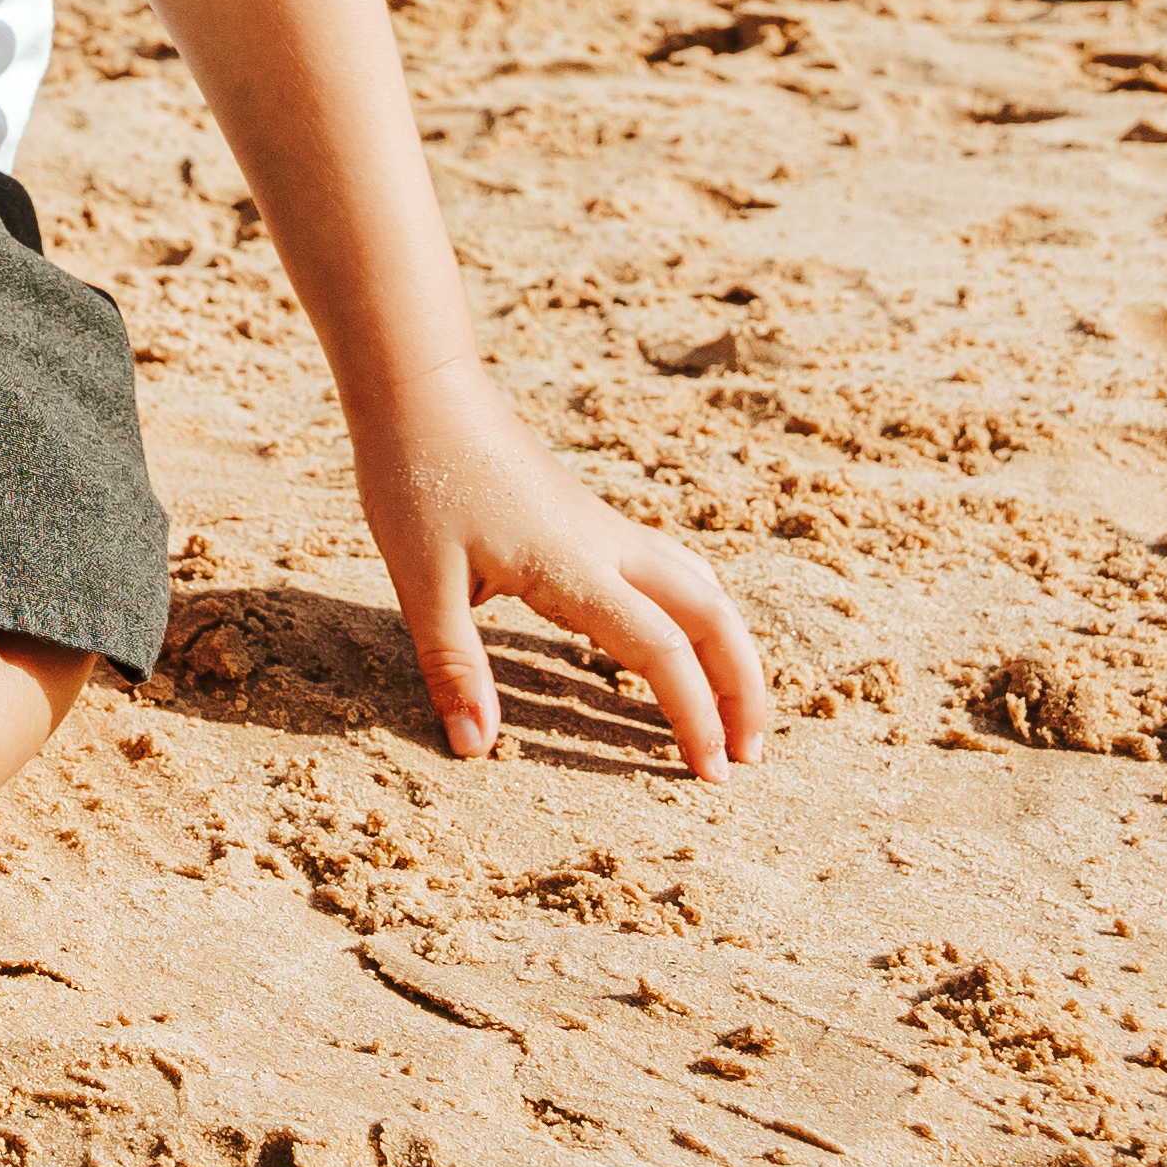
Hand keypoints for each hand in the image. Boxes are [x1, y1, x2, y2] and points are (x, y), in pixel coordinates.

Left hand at [350, 358, 766, 776]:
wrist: (420, 390)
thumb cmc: (416, 478)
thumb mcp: (419, 581)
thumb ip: (454, 666)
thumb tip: (476, 749)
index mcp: (575, 566)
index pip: (663, 650)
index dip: (696, 716)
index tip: (712, 775)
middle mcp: (609, 545)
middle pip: (713, 615)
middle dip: (745, 688)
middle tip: (750, 757)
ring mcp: (605, 528)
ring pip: (702, 588)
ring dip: (730, 649)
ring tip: (734, 710)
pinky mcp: (590, 519)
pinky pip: (672, 570)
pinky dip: (698, 614)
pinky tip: (680, 641)